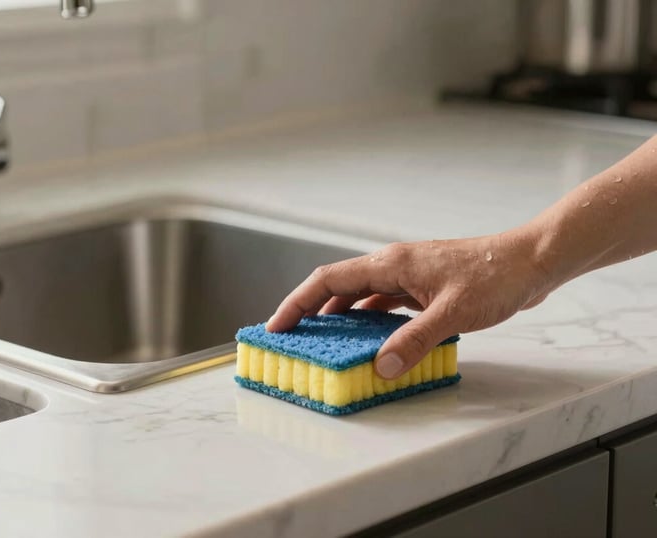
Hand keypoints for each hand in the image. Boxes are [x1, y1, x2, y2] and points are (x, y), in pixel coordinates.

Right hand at [266, 229, 553, 378]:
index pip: (328, 280)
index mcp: (390, 263)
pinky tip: (372, 341)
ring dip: (342, 318)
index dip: (297, 303)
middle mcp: (393, 265)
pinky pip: (386, 305)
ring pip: (362, 296)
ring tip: (326, 344)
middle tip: (294, 339)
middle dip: (312, 312)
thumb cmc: (496, 275)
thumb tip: (381, 368)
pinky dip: (372, 322)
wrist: (532, 260)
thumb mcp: (452, 313)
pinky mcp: (425, 288)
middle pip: (338, 287)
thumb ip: (414, 341)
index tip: (277, 326)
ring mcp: (409, 276)